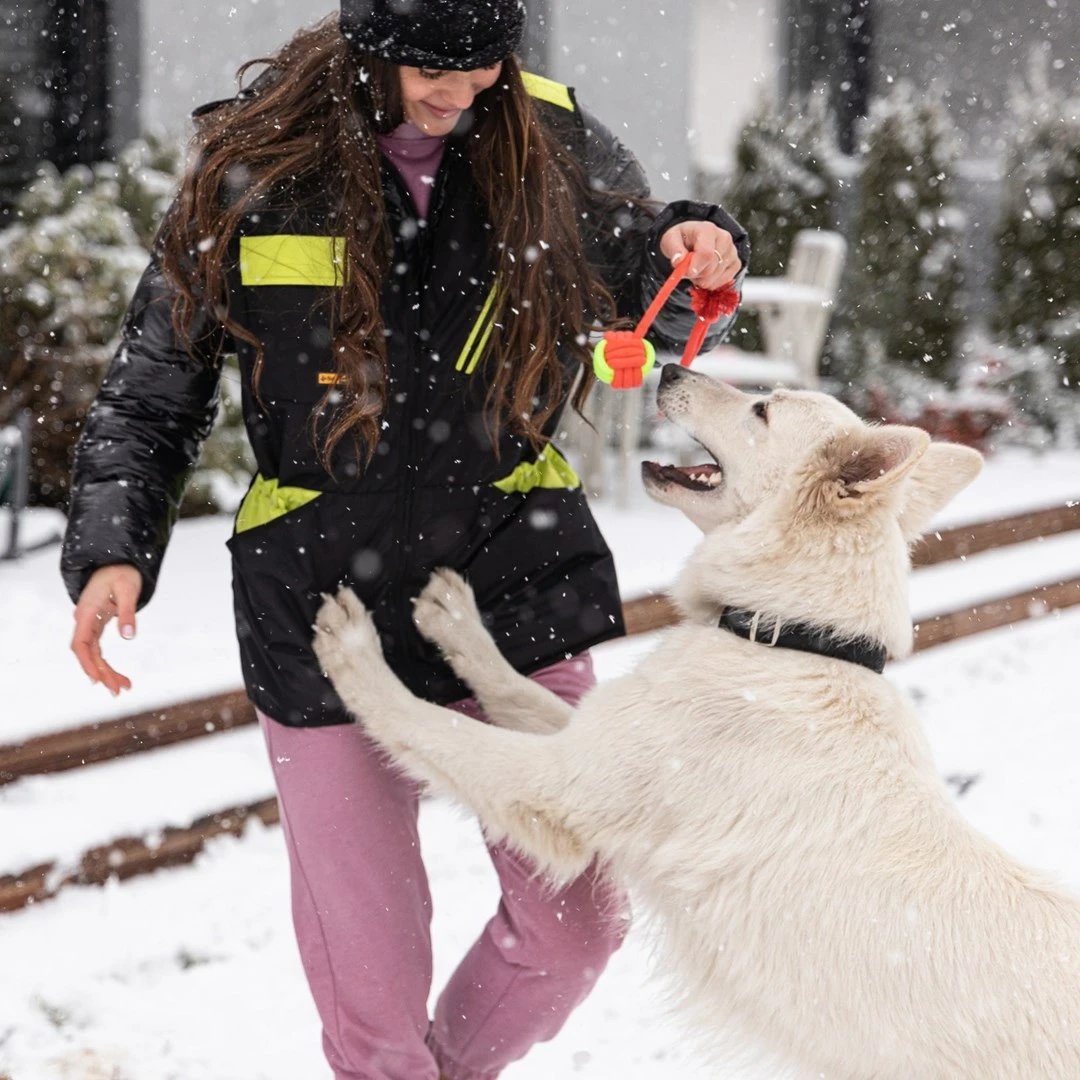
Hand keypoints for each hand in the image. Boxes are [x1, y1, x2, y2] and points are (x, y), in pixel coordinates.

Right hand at [71, 564, 141, 695]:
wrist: (116, 561)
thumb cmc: (121, 573)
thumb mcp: (128, 590)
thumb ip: (127, 613)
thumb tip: (129, 637)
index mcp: (87, 613)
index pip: (81, 644)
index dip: (87, 663)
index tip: (97, 679)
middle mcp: (84, 620)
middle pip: (88, 653)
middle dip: (101, 673)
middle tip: (118, 690)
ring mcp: (90, 624)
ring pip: (93, 654)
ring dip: (106, 671)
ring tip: (123, 687)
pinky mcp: (97, 625)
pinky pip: (99, 649)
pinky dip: (107, 663)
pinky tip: (117, 676)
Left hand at [659, 221, 741, 289]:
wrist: (693, 238)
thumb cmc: (682, 239)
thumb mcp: (671, 240)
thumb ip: (674, 250)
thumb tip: (678, 261)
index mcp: (708, 229)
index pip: (706, 254)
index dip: (695, 268)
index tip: (686, 272)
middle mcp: (724, 238)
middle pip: (711, 268)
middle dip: (696, 274)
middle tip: (689, 268)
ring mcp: (732, 251)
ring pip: (716, 277)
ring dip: (702, 279)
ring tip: (698, 268)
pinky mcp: (736, 263)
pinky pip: (723, 281)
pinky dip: (711, 282)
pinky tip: (706, 273)